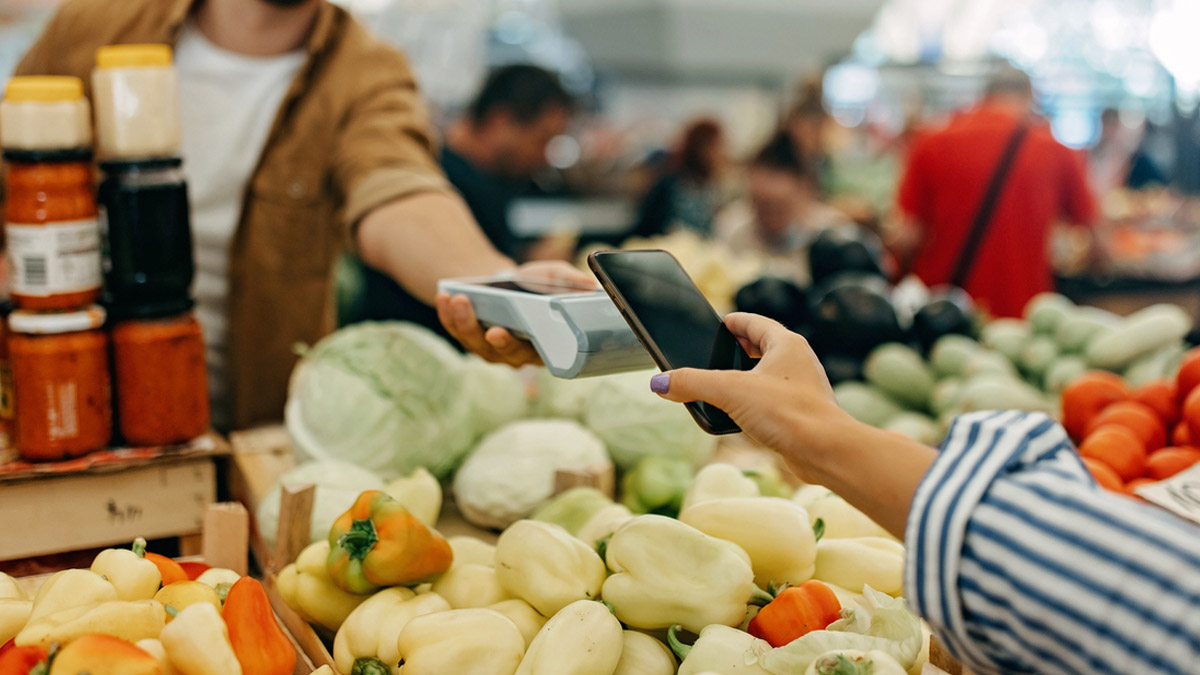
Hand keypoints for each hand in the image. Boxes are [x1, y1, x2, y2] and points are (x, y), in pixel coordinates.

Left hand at [436, 261, 595, 367]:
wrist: (508, 281)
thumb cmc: (535, 284)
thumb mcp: (554, 277)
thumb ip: (571, 280)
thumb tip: (591, 284)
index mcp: (542, 346)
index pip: (533, 355)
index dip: (516, 348)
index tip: (501, 334)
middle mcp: (515, 353)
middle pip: (501, 353)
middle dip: (490, 337)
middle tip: (484, 321)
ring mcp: (489, 348)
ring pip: (474, 343)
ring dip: (463, 322)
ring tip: (458, 299)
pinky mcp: (468, 337)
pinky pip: (455, 331)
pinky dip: (447, 315)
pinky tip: (444, 298)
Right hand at [651, 313, 856, 482]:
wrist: (826, 452)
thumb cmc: (789, 413)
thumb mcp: (730, 392)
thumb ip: (692, 383)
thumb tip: (660, 383)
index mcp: (786, 344)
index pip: (755, 322)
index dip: (734, 322)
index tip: (719, 325)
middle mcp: (798, 362)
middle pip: (765, 346)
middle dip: (741, 350)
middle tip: (719, 354)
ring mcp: (802, 388)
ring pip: (770, 374)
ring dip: (748, 377)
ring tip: (725, 385)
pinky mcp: (801, 414)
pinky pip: (774, 399)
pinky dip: (757, 400)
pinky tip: (742, 414)